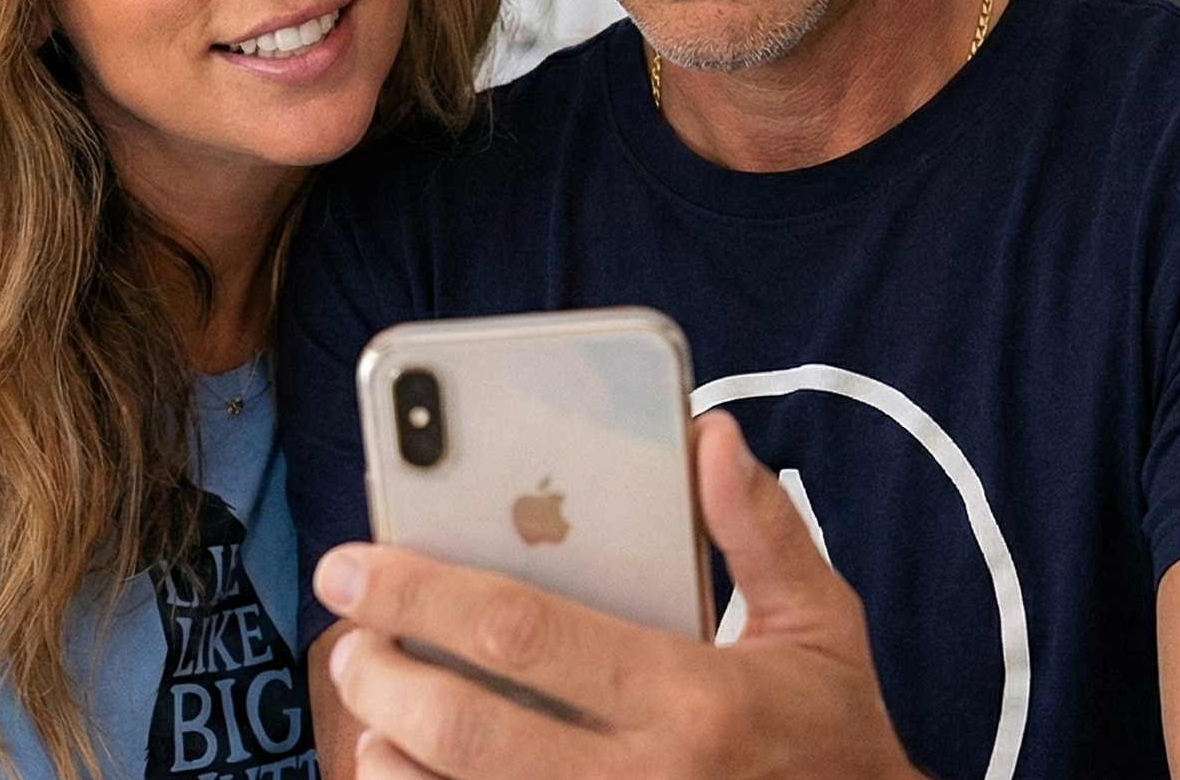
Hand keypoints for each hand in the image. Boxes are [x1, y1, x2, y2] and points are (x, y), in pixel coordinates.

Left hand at [313, 410, 920, 779]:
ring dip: (388, 752)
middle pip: (465, 728)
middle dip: (381, 675)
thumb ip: (762, 528)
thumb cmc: (832, 738)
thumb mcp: (819, 624)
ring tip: (370, 703)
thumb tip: (708, 434)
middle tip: (348, 635)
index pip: (523, 632)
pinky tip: (404, 772)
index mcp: (692, 699)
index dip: (420, 593)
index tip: (353, 563)